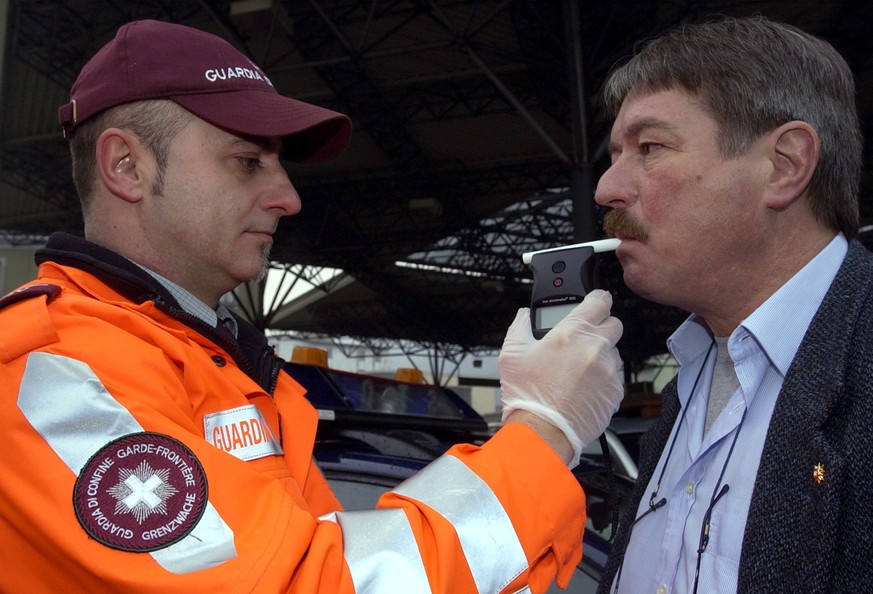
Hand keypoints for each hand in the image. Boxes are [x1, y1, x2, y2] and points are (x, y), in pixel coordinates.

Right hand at [498, 290, 623, 466]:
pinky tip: (583, 389)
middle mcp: (595, 348)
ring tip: (578, 372)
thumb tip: (524, 316)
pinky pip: (615, 378)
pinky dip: (603, 380)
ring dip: (601, 356)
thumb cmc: (528, 396)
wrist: (543, 432)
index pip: (600, 300)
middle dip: (601, 328)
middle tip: (583, 340)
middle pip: (614, 324)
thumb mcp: (511, 354)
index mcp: (572, 332)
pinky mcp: (615, 392)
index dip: (597, 299)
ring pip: (614, 353)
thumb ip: (520, 326)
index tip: (595, 302)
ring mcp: (608, 371)